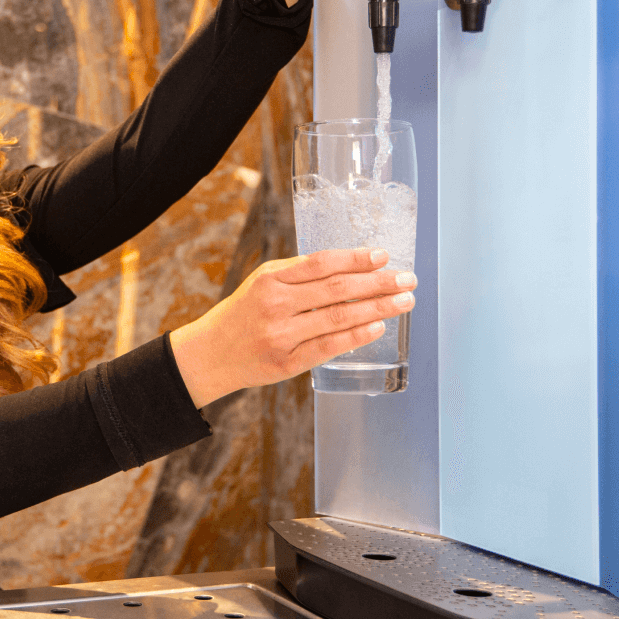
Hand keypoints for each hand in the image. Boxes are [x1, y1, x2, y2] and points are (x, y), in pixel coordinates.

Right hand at [168, 247, 416, 408]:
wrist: (210, 354)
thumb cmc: (244, 314)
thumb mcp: (263, 283)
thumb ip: (300, 276)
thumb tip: (354, 269)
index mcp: (270, 277)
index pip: (322, 263)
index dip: (357, 258)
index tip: (384, 256)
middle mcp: (276, 303)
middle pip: (337, 289)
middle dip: (378, 282)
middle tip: (408, 279)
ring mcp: (281, 335)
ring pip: (338, 317)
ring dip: (377, 308)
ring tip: (403, 302)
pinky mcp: (286, 363)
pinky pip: (329, 347)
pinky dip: (356, 336)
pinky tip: (378, 327)